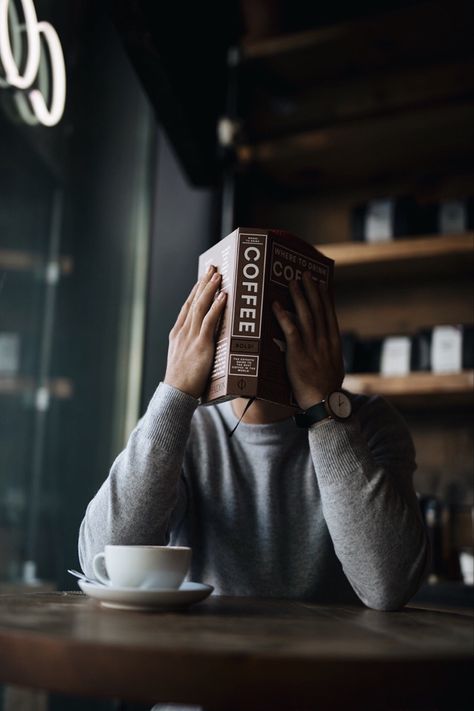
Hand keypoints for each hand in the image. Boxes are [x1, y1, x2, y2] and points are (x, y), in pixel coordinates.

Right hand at [164, 266, 226, 398]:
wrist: (176, 394)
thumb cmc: (183, 382)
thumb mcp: (185, 360)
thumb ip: (193, 349)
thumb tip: (206, 345)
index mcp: (177, 334)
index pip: (187, 307)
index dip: (195, 291)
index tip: (202, 279)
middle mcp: (182, 332)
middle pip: (193, 301)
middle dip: (203, 283)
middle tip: (212, 267)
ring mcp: (190, 337)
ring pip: (200, 306)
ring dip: (210, 288)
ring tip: (218, 274)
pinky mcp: (201, 344)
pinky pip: (209, 321)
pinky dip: (216, 306)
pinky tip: (223, 296)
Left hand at [272, 271, 343, 410]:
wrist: (324, 403)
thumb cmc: (326, 389)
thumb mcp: (333, 367)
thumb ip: (327, 353)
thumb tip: (323, 344)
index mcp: (334, 343)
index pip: (330, 315)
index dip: (325, 297)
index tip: (322, 283)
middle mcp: (324, 341)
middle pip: (318, 310)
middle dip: (311, 290)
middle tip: (305, 275)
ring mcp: (312, 347)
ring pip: (305, 315)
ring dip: (298, 297)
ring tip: (292, 282)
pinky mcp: (298, 354)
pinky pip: (290, 331)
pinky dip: (283, 316)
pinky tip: (276, 306)